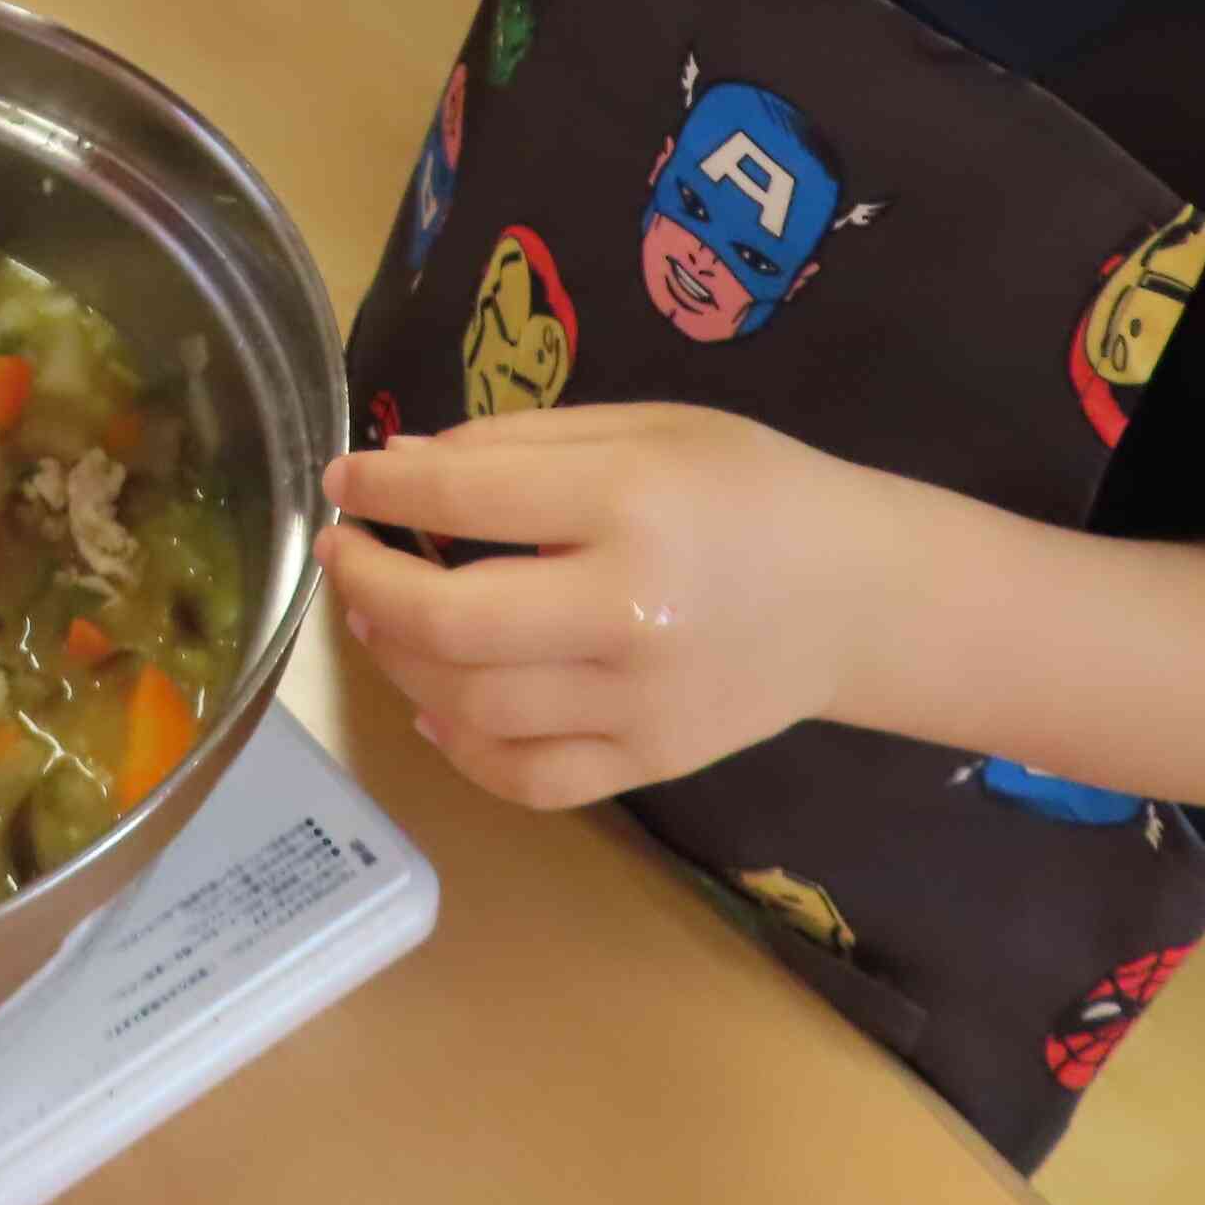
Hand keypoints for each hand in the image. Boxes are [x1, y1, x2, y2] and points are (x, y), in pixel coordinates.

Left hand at [316, 404, 902, 810]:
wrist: (862, 594)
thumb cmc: (750, 489)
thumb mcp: (645, 426)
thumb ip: (517, 443)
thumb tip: (398, 465)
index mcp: (631, 504)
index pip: (464, 497)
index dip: (381, 489)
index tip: (342, 481)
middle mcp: (629, 613)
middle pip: (450, 624)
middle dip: (369, 585)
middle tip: (344, 555)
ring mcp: (639, 704)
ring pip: (471, 708)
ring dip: (400, 662)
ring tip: (383, 617)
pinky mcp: (651, 763)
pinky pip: (526, 777)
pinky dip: (461, 749)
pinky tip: (436, 707)